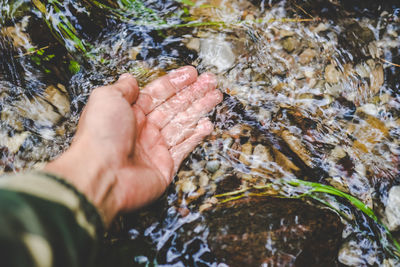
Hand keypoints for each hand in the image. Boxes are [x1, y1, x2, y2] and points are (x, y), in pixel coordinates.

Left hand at [44, 66, 221, 225]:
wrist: (101, 175)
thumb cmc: (100, 135)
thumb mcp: (107, 99)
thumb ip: (123, 88)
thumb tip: (129, 78)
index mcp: (130, 112)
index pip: (158, 93)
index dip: (176, 82)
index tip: (192, 73)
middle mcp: (143, 129)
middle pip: (174, 106)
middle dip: (194, 93)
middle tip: (211, 82)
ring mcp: (155, 148)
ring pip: (183, 123)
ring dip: (200, 109)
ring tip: (216, 96)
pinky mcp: (165, 166)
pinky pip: (184, 147)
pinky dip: (196, 136)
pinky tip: (207, 124)